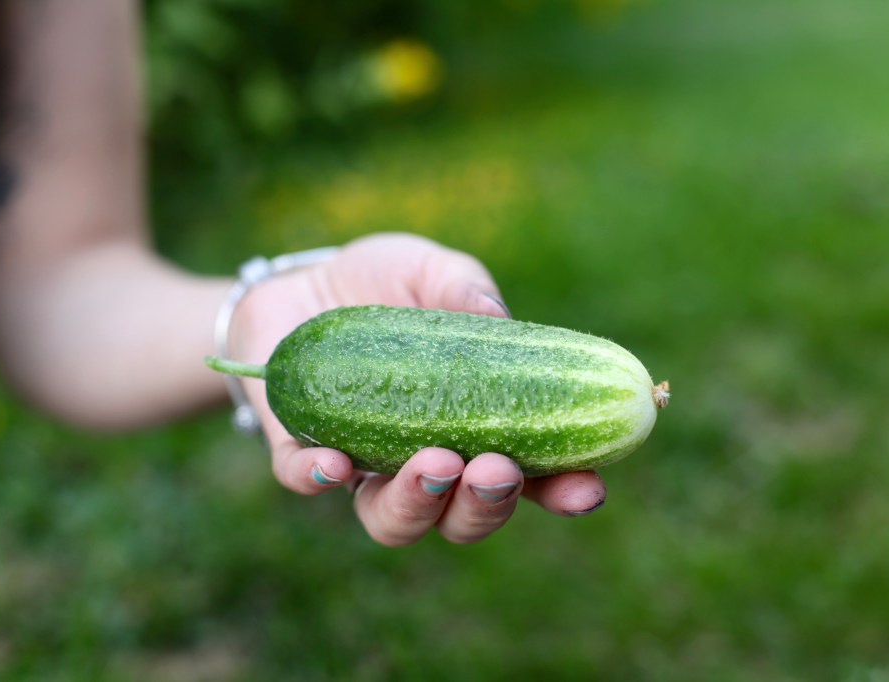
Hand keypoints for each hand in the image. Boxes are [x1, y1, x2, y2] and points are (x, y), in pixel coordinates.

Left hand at [229, 233, 606, 545]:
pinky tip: (334, 464)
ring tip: (434, 465)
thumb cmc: (386, 283)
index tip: (590, 483)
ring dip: (418, 504)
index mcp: (473, 426)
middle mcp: (423, 460)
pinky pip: (304, 481)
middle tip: (495, 468)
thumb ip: (462, 288)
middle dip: (485, 505)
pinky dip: (319, 478)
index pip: (528, 475)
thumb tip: (494, 316)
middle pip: (461, 516)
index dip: (560, 489)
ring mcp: (363, 464)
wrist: (302, 281)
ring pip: (393, 521)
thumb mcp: (431, 271)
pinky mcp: (298, 450)